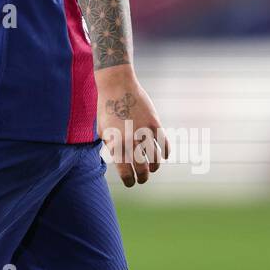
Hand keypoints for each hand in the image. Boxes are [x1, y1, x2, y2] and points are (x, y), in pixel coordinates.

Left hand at [96, 66, 168, 187]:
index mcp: (116, 143)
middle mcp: (131, 140)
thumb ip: (111, 147)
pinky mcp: (155, 123)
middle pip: (142, 168)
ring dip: (154, 167)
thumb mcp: (103, 130)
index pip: (125, 171)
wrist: (117, 86)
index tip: (131, 183)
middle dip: (143, 178)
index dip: (129, 181)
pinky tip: (164, 155)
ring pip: (155, 158)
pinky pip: (164, 143)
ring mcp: (144, 132)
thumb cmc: (107, 109)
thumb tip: (119, 162)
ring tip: (152, 169)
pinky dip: (166, 152)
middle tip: (142, 180)